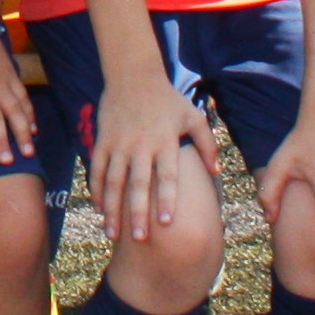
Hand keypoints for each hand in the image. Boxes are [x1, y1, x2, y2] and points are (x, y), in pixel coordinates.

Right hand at [90, 70, 217, 246]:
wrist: (132, 75)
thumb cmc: (167, 99)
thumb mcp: (193, 116)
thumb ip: (207, 144)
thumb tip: (217, 172)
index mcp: (165, 141)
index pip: (166, 176)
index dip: (166, 199)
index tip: (166, 223)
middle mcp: (140, 145)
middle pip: (137, 184)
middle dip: (137, 213)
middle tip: (139, 239)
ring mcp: (119, 144)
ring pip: (113, 181)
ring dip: (112, 209)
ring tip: (113, 234)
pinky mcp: (103, 141)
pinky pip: (98, 169)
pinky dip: (97, 190)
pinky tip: (99, 209)